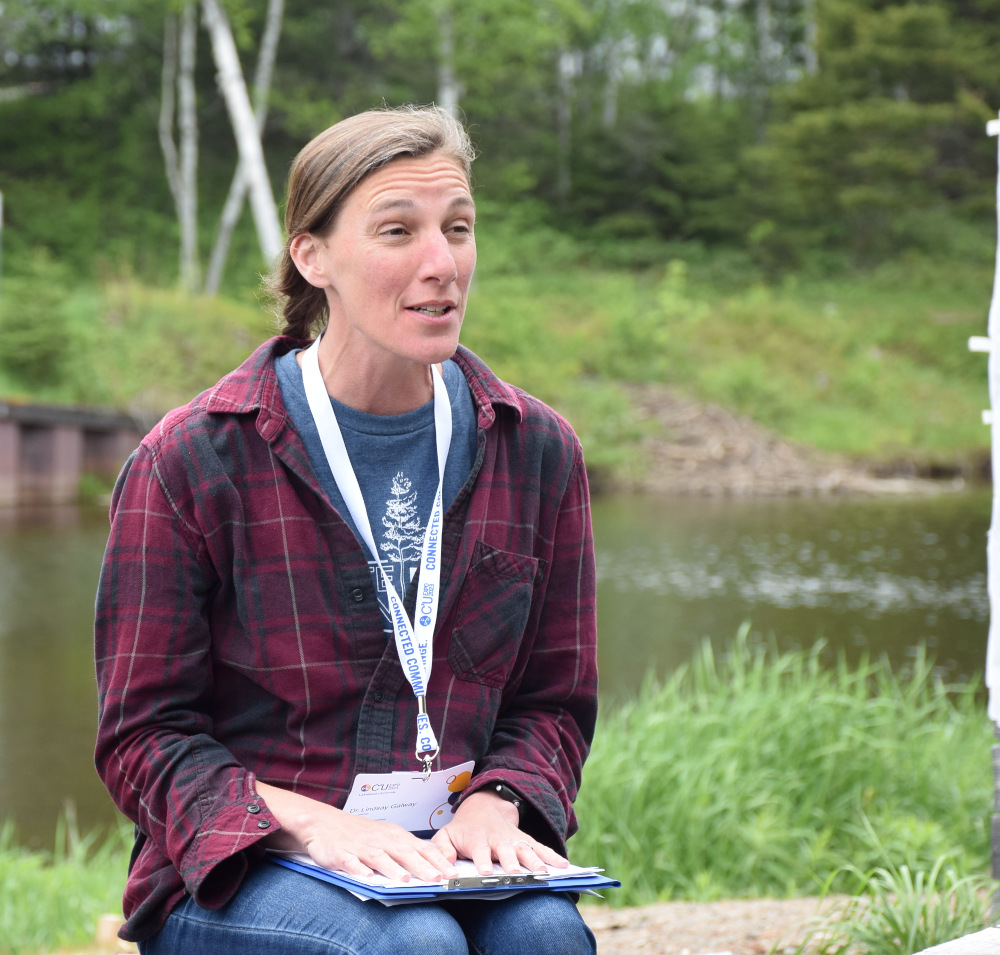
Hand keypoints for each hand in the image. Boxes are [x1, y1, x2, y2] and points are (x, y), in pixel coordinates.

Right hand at [256, 781, 457, 882]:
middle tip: (438, 879)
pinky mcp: (342, 854)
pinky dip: (359, 870)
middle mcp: (381, 840)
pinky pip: (351, 862)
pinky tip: (366, 878)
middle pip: (405, 853)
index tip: (452, 872)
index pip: (421, 848)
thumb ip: (408, 850)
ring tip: (405, 880)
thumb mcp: (387, 837)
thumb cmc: (360, 833)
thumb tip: (434, 866)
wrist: (324, 823)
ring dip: (393, 869)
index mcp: (395, 836)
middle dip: (422, 867)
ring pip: (380, 858)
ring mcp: (361, 847)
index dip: (437, 860)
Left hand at [430, 789, 569, 875]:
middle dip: (512, 863)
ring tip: (543, 874)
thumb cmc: (463, 830)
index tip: (486, 873)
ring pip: (525, 850)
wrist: (484, 808)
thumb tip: (444, 869)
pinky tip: (564, 866)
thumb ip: (442, 851)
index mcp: (477, 839)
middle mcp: (497, 839)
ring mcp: (514, 839)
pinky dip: (553, 856)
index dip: (483, 861)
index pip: (480, 850)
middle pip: (506, 851)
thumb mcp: (445, 836)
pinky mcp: (526, 841)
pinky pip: (541, 848)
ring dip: (534, 861)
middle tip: (517, 875)